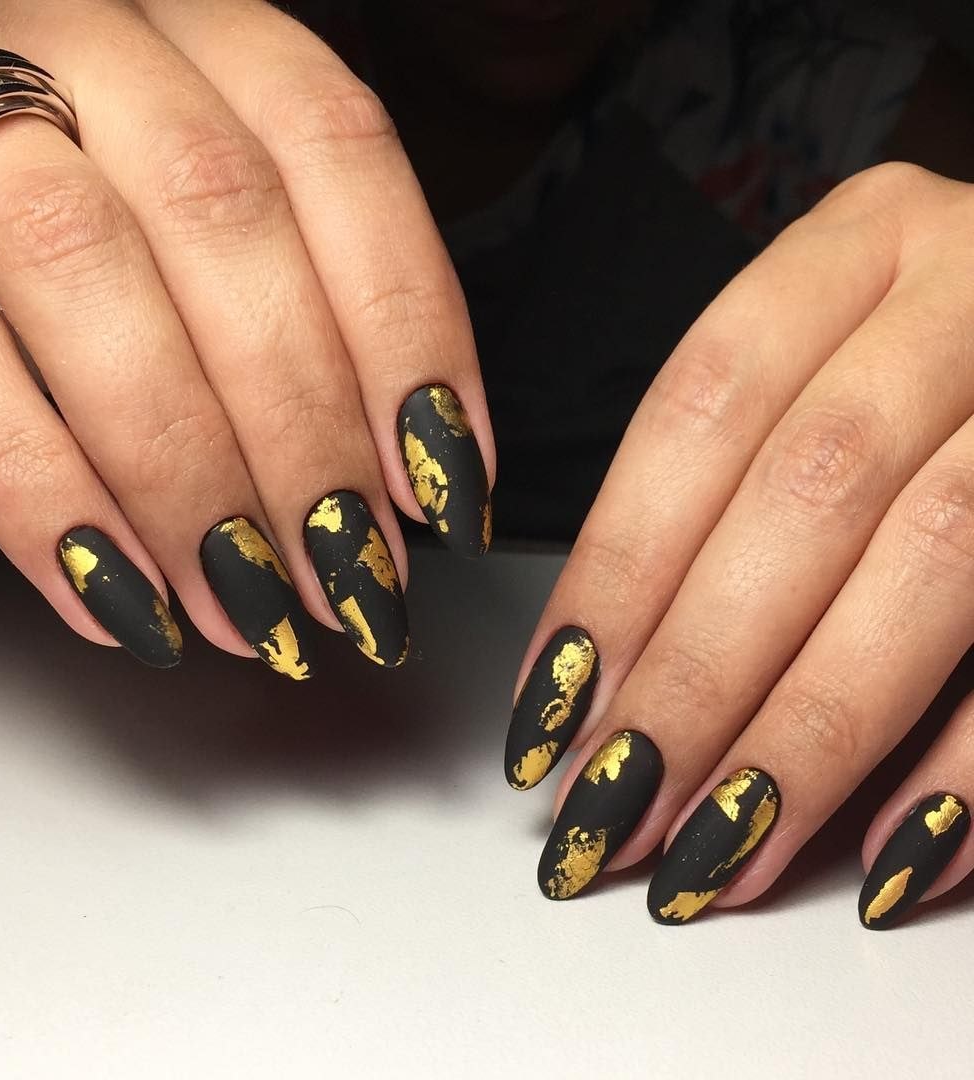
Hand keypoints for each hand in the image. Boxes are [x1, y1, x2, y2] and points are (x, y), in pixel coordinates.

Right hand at [0, 0, 493, 672]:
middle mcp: (71, 38)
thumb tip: (393, 464)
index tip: (443, 474)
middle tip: (353, 577)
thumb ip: (292, 282)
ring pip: (85, 275)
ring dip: (189, 476)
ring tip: (253, 609)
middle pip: (225, 221)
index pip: (335, 147)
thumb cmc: (85, 183)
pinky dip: (41, 496)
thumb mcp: (199, 191)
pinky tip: (122, 599)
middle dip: (307, 431)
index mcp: (192, 26)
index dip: (407, 325)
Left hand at [506, 162, 973, 928]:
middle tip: (612, 802)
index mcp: (858, 248)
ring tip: (713, 849)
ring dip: (808, 734)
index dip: (615, 571)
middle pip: (803, 500)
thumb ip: (731, 483)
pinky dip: (969, 760)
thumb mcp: (821, 362)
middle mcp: (970, 291)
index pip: (696, 414)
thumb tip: (595, 676)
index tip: (551, 701)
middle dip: (696, 675)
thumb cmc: (925, 362)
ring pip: (929, 565)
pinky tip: (887, 855)